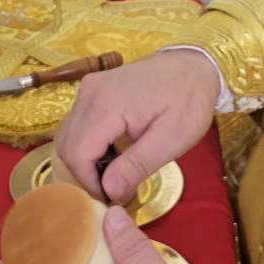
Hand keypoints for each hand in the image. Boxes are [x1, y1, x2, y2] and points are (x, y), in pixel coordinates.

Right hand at [54, 48, 219, 203]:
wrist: (196, 65)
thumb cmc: (189, 100)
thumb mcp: (172, 139)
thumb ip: (137, 165)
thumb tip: (109, 192)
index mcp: (107, 104)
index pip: (77, 154)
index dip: (89, 183)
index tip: (112, 198)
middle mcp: (90, 93)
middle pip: (67, 146)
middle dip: (85, 174)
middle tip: (114, 189)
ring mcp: (89, 88)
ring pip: (68, 136)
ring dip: (85, 161)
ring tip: (115, 173)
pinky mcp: (93, 89)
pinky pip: (78, 124)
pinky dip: (88, 145)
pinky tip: (114, 152)